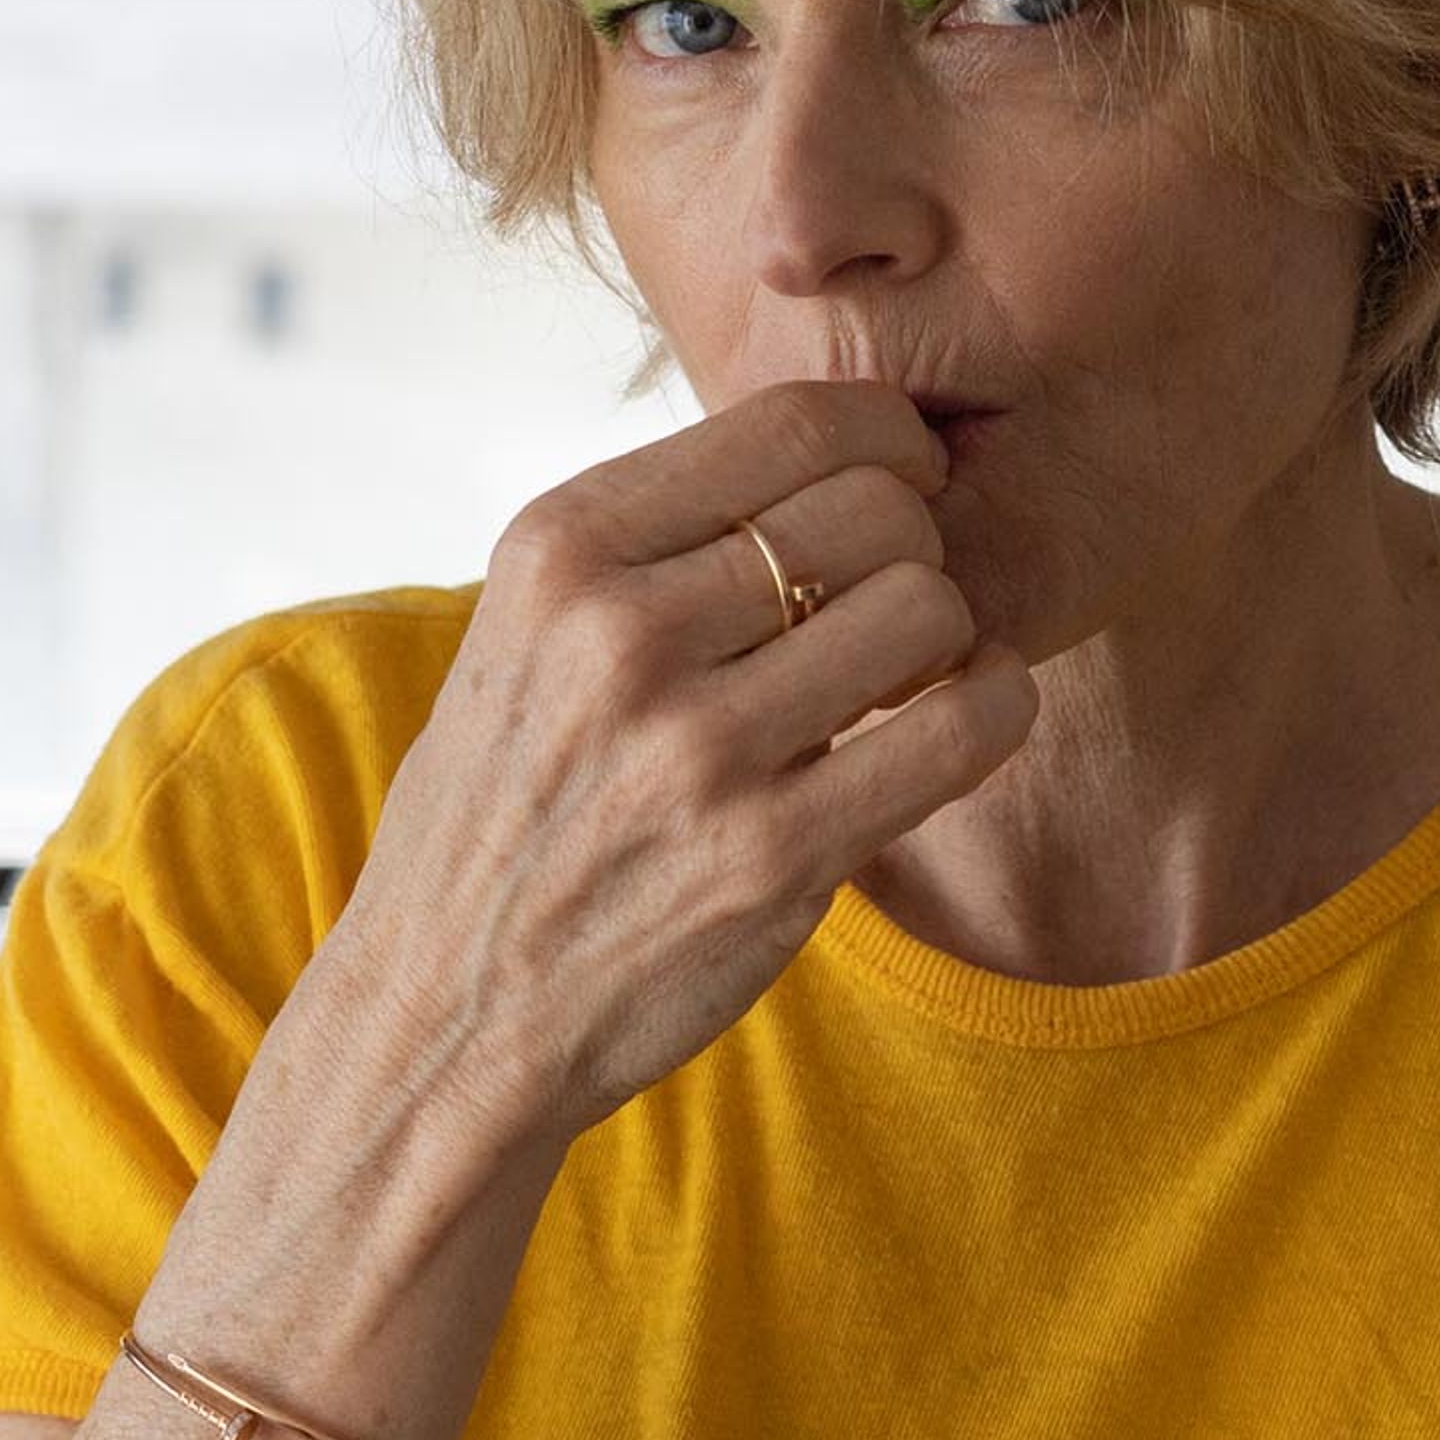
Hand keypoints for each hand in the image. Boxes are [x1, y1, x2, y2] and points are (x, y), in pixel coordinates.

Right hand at [312, 380, 1037, 1154]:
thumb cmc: (506, 818)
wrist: (444, 1016)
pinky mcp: (771, 856)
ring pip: (927, 609)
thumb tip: (827, 458)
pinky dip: (995, 709)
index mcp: (559, 551)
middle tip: (899, 606)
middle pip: (876, 508)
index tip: (904, 484)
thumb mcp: (522, 637)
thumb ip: (646, 547)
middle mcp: (620, 633)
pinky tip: (964, 721)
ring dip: (951, 639)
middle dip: (920, 547)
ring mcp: (696, 749)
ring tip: (908, 682)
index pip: (792, 423)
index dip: (888, 440)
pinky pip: (964, 728)